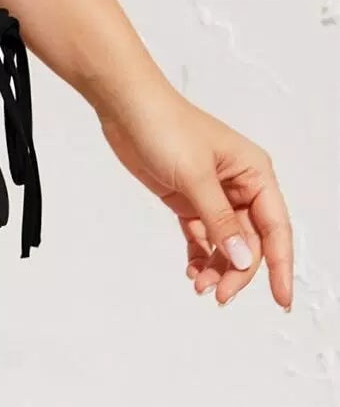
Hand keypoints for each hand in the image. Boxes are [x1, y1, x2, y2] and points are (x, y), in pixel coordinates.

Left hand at [96, 85, 292, 310]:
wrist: (125, 106)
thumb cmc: (165, 125)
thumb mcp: (195, 176)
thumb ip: (220, 220)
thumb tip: (242, 259)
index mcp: (254, 173)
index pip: (276, 228)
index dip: (280, 266)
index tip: (281, 300)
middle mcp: (239, 186)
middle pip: (249, 242)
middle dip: (237, 271)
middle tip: (219, 295)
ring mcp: (212, 194)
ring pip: (226, 243)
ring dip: (217, 268)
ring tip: (200, 286)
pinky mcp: (188, 199)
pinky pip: (203, 236)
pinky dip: (200, 256)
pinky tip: (193, 271)